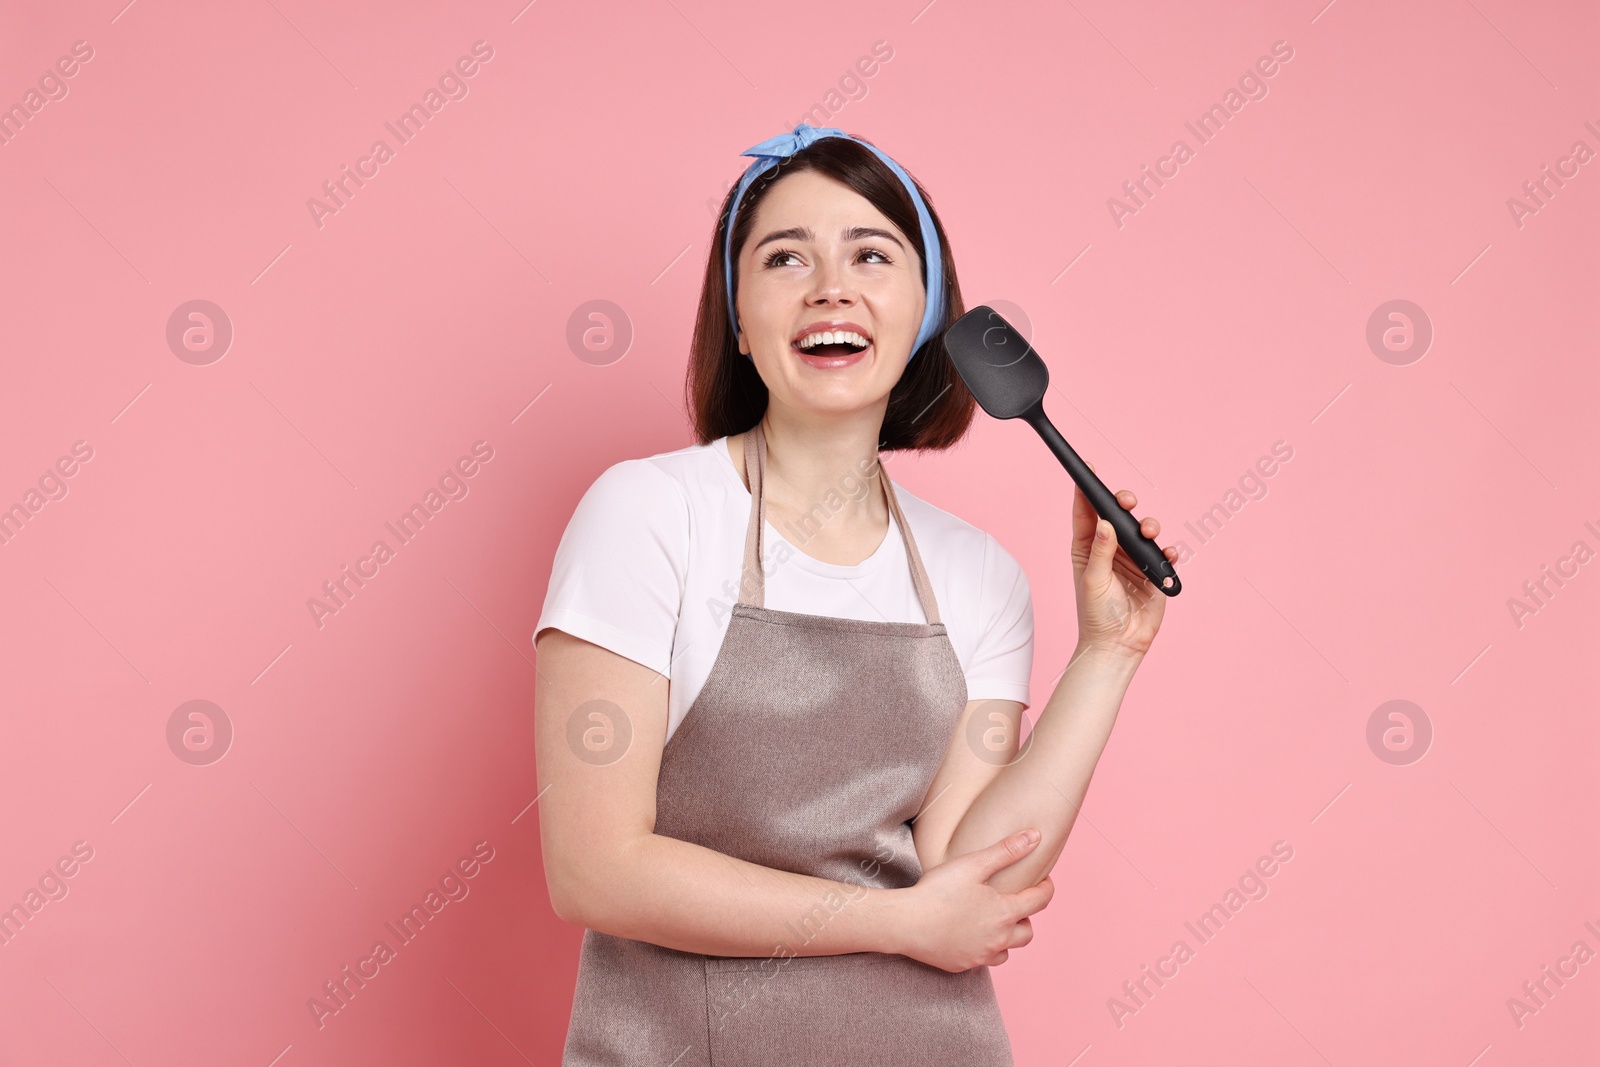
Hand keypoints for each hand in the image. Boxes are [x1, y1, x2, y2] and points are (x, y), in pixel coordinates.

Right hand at [890, 829, 1055, 972]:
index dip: (1046, 888)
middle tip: (1014, 901)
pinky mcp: (962, 965)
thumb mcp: (973, 864)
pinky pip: (983, 960)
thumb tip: (1035, 837)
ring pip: (1007, 951)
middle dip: (1027, 916)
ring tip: (994, 922)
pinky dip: (984, 948)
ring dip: (1007, 937)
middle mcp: (998, 939)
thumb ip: (1007, 851)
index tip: (1044, 880)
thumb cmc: (938, 891)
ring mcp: (980, 956)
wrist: (905, 923)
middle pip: (1028, 932)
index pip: (1040, 901)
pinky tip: (970, 935)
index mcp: (1004, 913)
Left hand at [1071, 464, 1176, 657]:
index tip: (1087, 469)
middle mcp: (1110, 549)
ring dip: (1149, 526)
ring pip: (1143, 530)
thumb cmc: (1097, 615)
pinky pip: (1163, 553)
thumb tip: (1105, 523)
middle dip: (1124, 504)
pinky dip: (1167, 551)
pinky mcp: (1153, 572)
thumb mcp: (1093, 581)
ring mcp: (1133, 559)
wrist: (1120, 646)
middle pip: (1118, 516)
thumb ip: (1101, 552)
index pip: (1086, 513)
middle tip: (1127, 501)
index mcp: (1087, 548)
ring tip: (1150, 534)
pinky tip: (1166, 555)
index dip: (1086, 490)